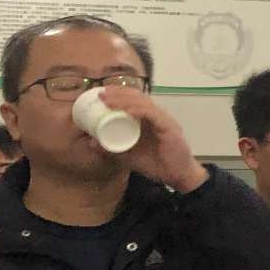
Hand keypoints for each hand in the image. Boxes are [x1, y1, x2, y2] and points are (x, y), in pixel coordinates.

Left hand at [90, 85, 207, 193]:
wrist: (178, 176)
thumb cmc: (157, 165)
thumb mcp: (128, 156)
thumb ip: (111, 149)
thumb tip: (91, 142)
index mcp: (148, 120)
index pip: (134, 100)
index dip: (118, 94)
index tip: (101, 94)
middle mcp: (157, 116)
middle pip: (138, 97)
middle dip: (119, 93)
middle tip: (101, 93)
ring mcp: (164, 121)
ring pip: (144, 103)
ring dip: (125, 100)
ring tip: (109, 100)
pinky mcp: (169, 128)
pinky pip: (153, 115)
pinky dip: (140, 111)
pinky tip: (128, 111)